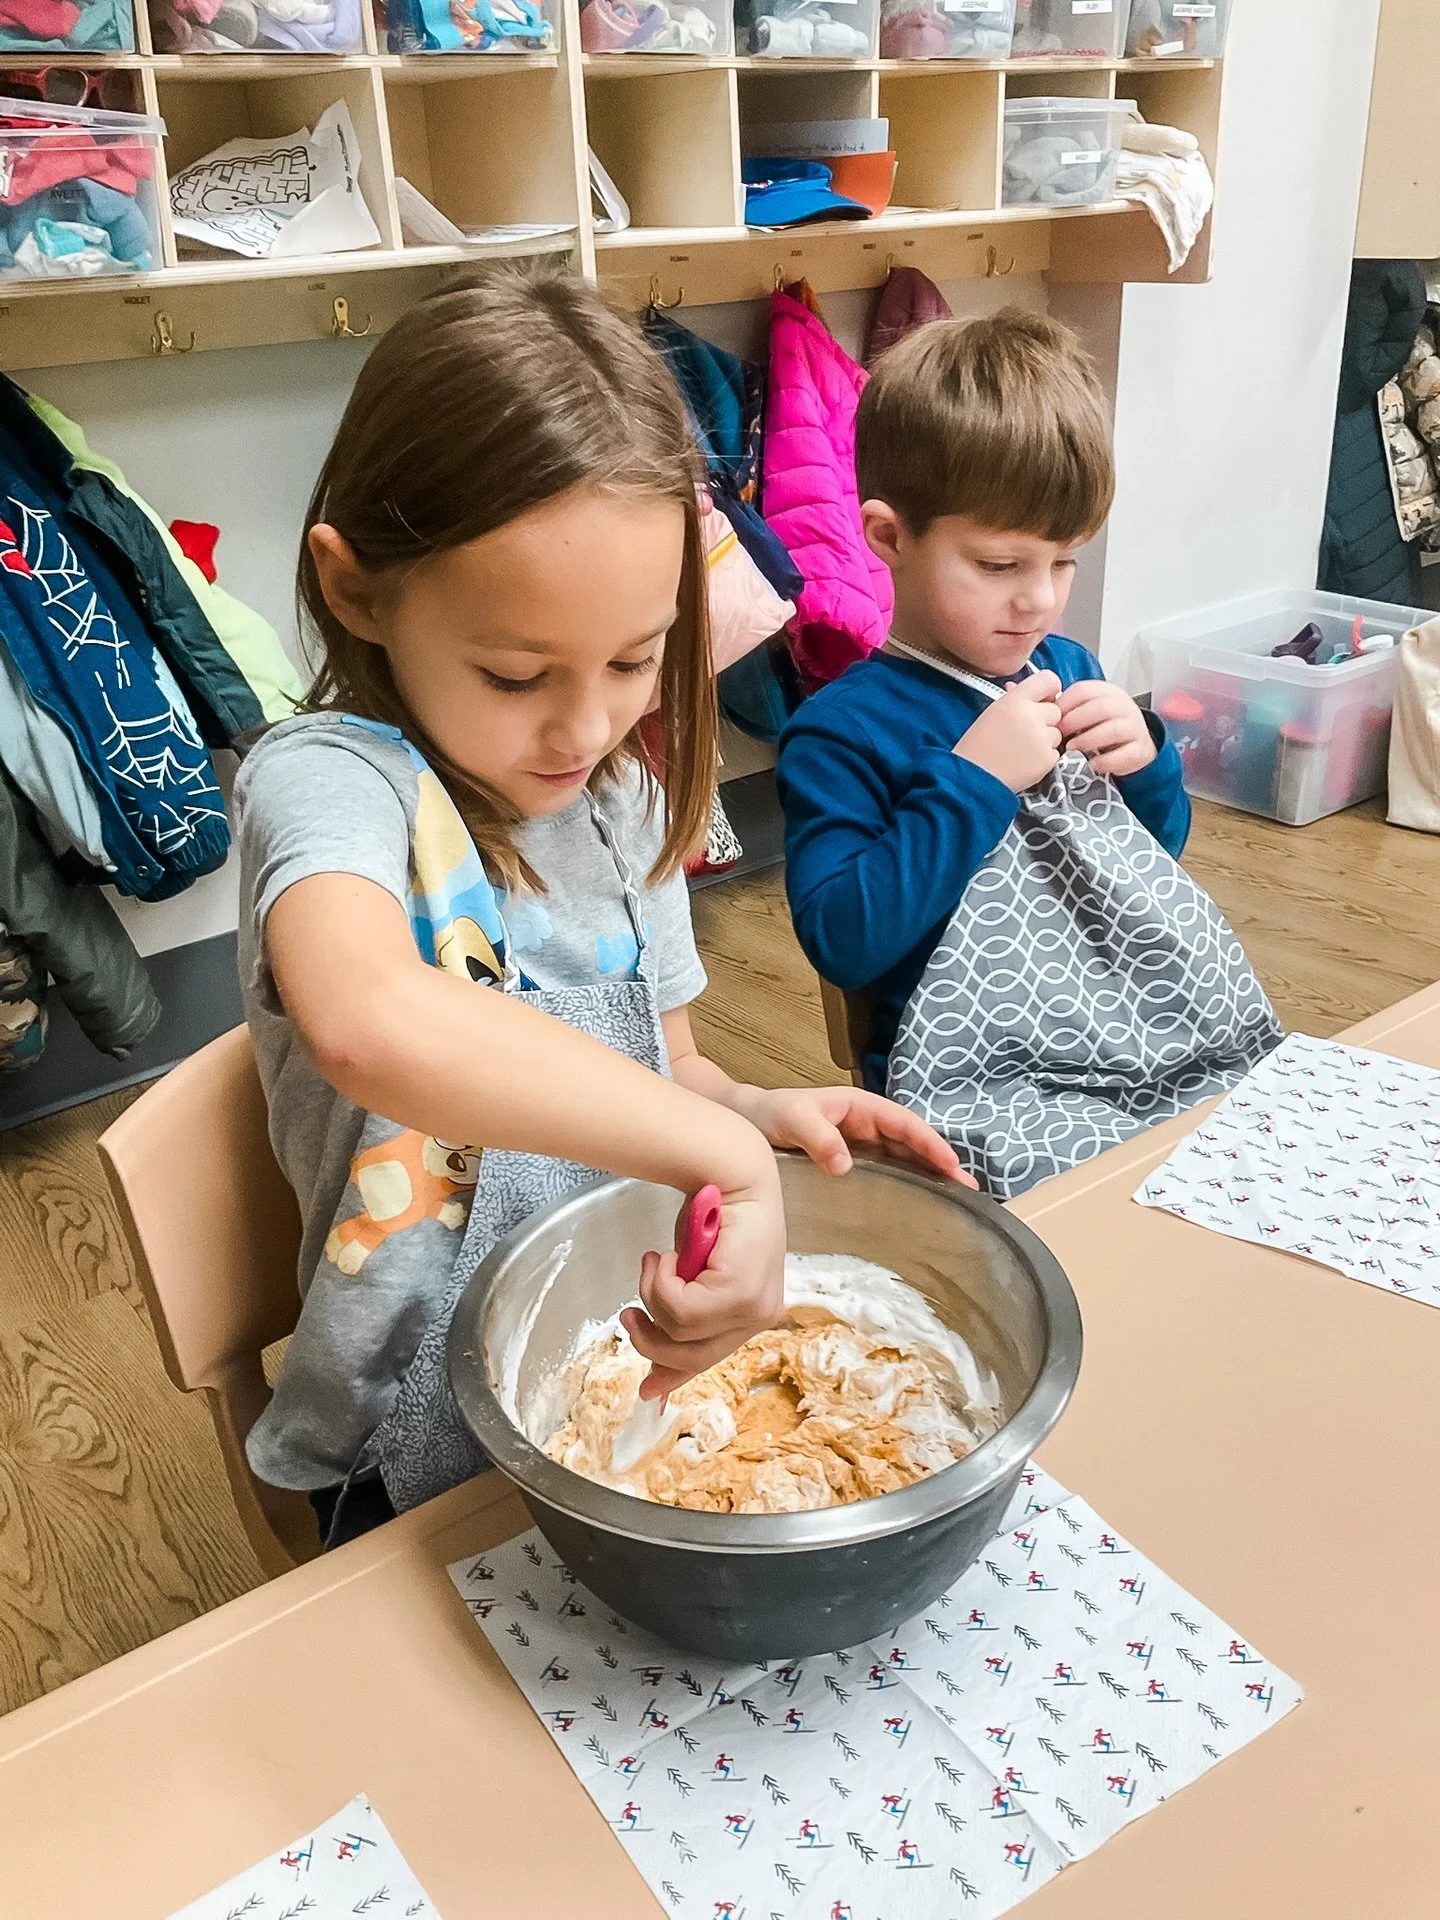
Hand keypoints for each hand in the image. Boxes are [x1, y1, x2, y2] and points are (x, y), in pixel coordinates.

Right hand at [621, 1163, 786, 1399]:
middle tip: (629, 1314)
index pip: (710, 1359)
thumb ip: (682, 1313)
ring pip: (680, 1330)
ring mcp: (754, 1307)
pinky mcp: (741, 1292)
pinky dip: (660, 1281)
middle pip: (692, 1356)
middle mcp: (760, 1316)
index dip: (674, 1375)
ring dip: (653, 1294)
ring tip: (657, 1262)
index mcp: (752, 1314)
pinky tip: (668, 1256)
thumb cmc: (714, 1214)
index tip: (648, 1390)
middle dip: (650, 1339)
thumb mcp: (693, 1273)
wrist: (731, 1172)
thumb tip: (654, 1365)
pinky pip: (680, 1308)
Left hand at [742, 1083, 976, 1184]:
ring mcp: (857, 1147)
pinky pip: (883, 1175)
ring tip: (956, 1201)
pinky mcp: (846, 1168)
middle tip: (969, 1189)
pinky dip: (904, 1187)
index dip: (929, 1142)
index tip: (950, 1164)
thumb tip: (846, 1164)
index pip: (903, 1123)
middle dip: (940, 1162)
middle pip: (910, 1143)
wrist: (740, 1124)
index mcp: (858, 1107)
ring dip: (928, 1176)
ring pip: (901, 1160)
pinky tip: (918, 1208)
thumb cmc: (765, 1114)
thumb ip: (815, 1135)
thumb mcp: (789, 1117)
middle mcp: (863, 1126)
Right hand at [953, 671, 1062, 791]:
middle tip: (1024, 732)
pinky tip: (1025, 761)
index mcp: (1015, 700)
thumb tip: (1018, 686)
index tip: (1045, 699)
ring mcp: (1041, 738)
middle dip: (1045, 720)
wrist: (973, 778)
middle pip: (1055, 710)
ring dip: (1045, 740)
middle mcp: (1031, 716)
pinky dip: (1044, 758)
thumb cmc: (976, 746)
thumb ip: (1013, 698)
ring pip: (1057, 733)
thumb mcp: (992, 712)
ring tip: (1021, 749)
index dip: (1050, 690)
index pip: (1049, 680)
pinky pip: (1055, 752)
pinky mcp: (1047, 759)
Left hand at [1057, 680, 1156, 776]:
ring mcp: (1135, 727)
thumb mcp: (1088, 712)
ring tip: (1072, 748)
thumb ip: (1071, 710)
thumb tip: (1044, 713)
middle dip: (1075, 722)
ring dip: (1088, 740)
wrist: (1134, 744)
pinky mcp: (1140, 749)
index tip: (1052, 718)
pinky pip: (1125, 754)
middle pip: (1100, 708)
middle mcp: (1124, 706)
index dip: (1064, 704)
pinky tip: (1093, 763)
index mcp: (1107, 692)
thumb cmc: (1103, 727)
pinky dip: (1106, 760)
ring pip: (1113, 730)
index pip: (1084, 690)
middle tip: (1059, 734)